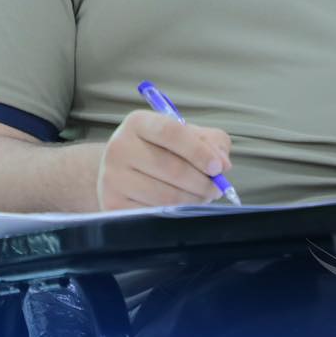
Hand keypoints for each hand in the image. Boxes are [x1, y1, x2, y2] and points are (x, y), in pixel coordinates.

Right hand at [97, 110, 232, 209]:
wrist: (121, 171)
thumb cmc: (159, 151)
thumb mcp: (184, 136)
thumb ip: (210, 142)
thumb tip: (223, 164)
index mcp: (138, 123)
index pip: (170, 132)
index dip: (199, 151)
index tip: (218, 168)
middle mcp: (120, 146)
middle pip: (172, 168)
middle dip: (202, 183)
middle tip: (216, 189)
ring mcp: (113, 176)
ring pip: (166, 195)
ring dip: (193, 200)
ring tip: (200, 197)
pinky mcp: (112, 203)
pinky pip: (154, 213)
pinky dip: (175, 213)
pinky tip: (180, 206)